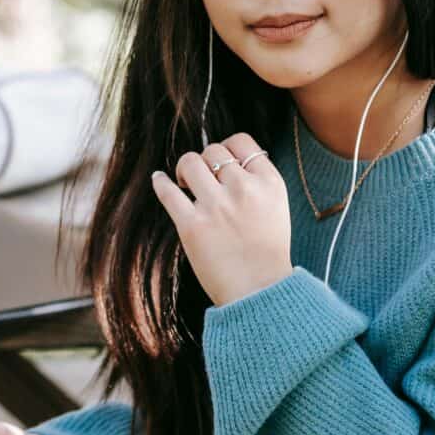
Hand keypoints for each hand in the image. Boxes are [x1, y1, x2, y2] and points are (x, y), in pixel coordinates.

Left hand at [151, 131, 293, 307]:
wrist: (260, 292)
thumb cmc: (266, 253)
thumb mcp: (276, 208)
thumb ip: (256, 182)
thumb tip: (226, 160)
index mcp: (269, 183)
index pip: (242, 141)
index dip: (227, 147)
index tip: (220, 162)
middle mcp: (243, 189)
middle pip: (213, 151)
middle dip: (205, 162)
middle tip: (201, 179)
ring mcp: (216, 206)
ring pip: (190, 162)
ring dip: (183, 169)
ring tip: (184, 183)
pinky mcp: (192, 225)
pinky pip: (167, 191)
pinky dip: (160, 182)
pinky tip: (159, 180)